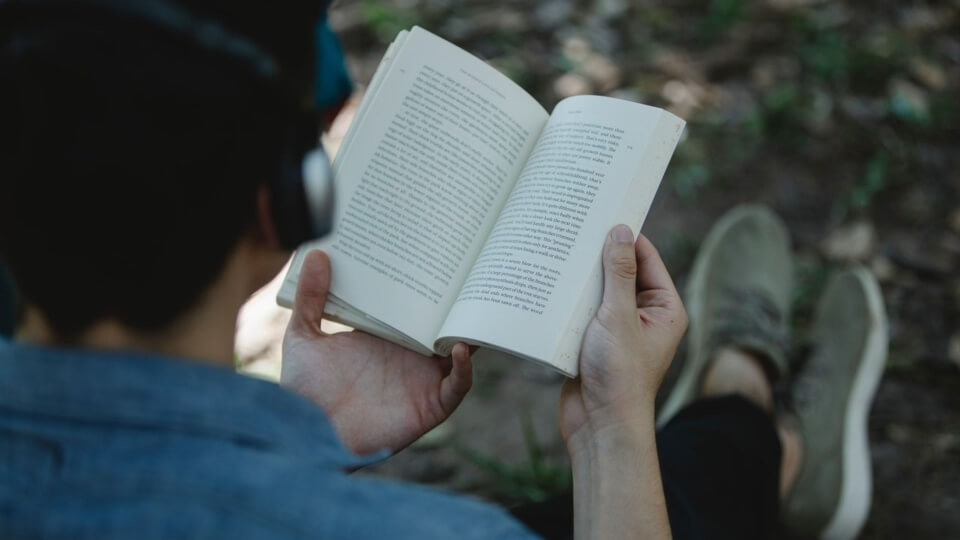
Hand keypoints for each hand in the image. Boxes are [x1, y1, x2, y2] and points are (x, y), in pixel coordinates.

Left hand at [281, 250, 472, 455]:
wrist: (308, 432)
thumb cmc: (304, 390)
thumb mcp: (304, 336)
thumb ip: (312, 297)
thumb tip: (319, 252)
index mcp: (385, 337)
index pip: (416, 307)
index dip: (429, 286)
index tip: (438, 255)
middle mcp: (409, 356)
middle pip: (444, 324)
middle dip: (459, 302)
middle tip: (468, 273)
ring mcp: (422, 380)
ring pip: (460, 351)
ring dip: (469, 330)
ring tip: (474, 304)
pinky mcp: (430, 404)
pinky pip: (458, 385)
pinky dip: (466, 369)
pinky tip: (460, 348)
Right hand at [560, 225, 686, 447]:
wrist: (599, 426)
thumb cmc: (619, 376)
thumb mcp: (619, 316)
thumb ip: (619, 273)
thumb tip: (620, 232)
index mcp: (664, 308)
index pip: (646, 257)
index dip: (624, 235)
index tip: (600, 212)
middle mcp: (644, 316)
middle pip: (620, 271)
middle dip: (597, 256)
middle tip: (571, 228)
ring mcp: (618, 329)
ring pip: (598, 291)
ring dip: (580, 279)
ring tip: (556, 252)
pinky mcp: (594, 342)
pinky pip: (581, 311)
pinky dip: (568, 300)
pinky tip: (547, 285)